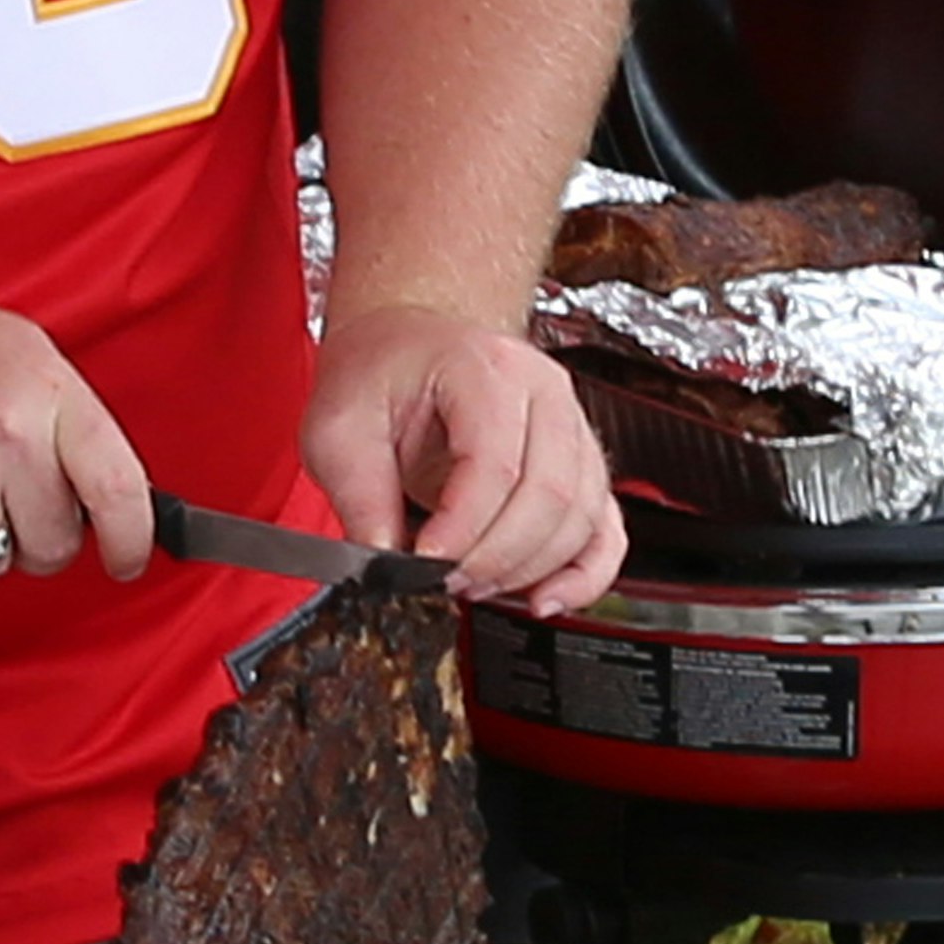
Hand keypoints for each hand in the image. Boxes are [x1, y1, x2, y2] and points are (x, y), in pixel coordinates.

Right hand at [0, 283, 157, 583]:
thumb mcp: (19, 353)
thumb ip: (68, 421)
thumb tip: (113, 502)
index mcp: (44, 388)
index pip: (117, 484)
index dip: (131, 536)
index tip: (126, 558)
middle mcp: (3, 430)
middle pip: (54, 540)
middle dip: (37, 537)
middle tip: (5, 502)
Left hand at [303, 304, 622, 614]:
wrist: (407, 344)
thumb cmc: (382, 371)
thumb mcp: (338, 423)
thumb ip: (358, 492)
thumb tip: (381, 560)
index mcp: (485, 368)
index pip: (494, 462)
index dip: (462, 527)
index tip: (424, 561)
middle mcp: (543, 392)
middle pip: (548, 494)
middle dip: (495, 556)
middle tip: (446, 581)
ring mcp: (571, 427)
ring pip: (581, 517)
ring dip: (529, 569)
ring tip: (473, 584)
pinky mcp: (580, 465)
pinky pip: (605, 529)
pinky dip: (586, 574)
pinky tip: (545, 600)